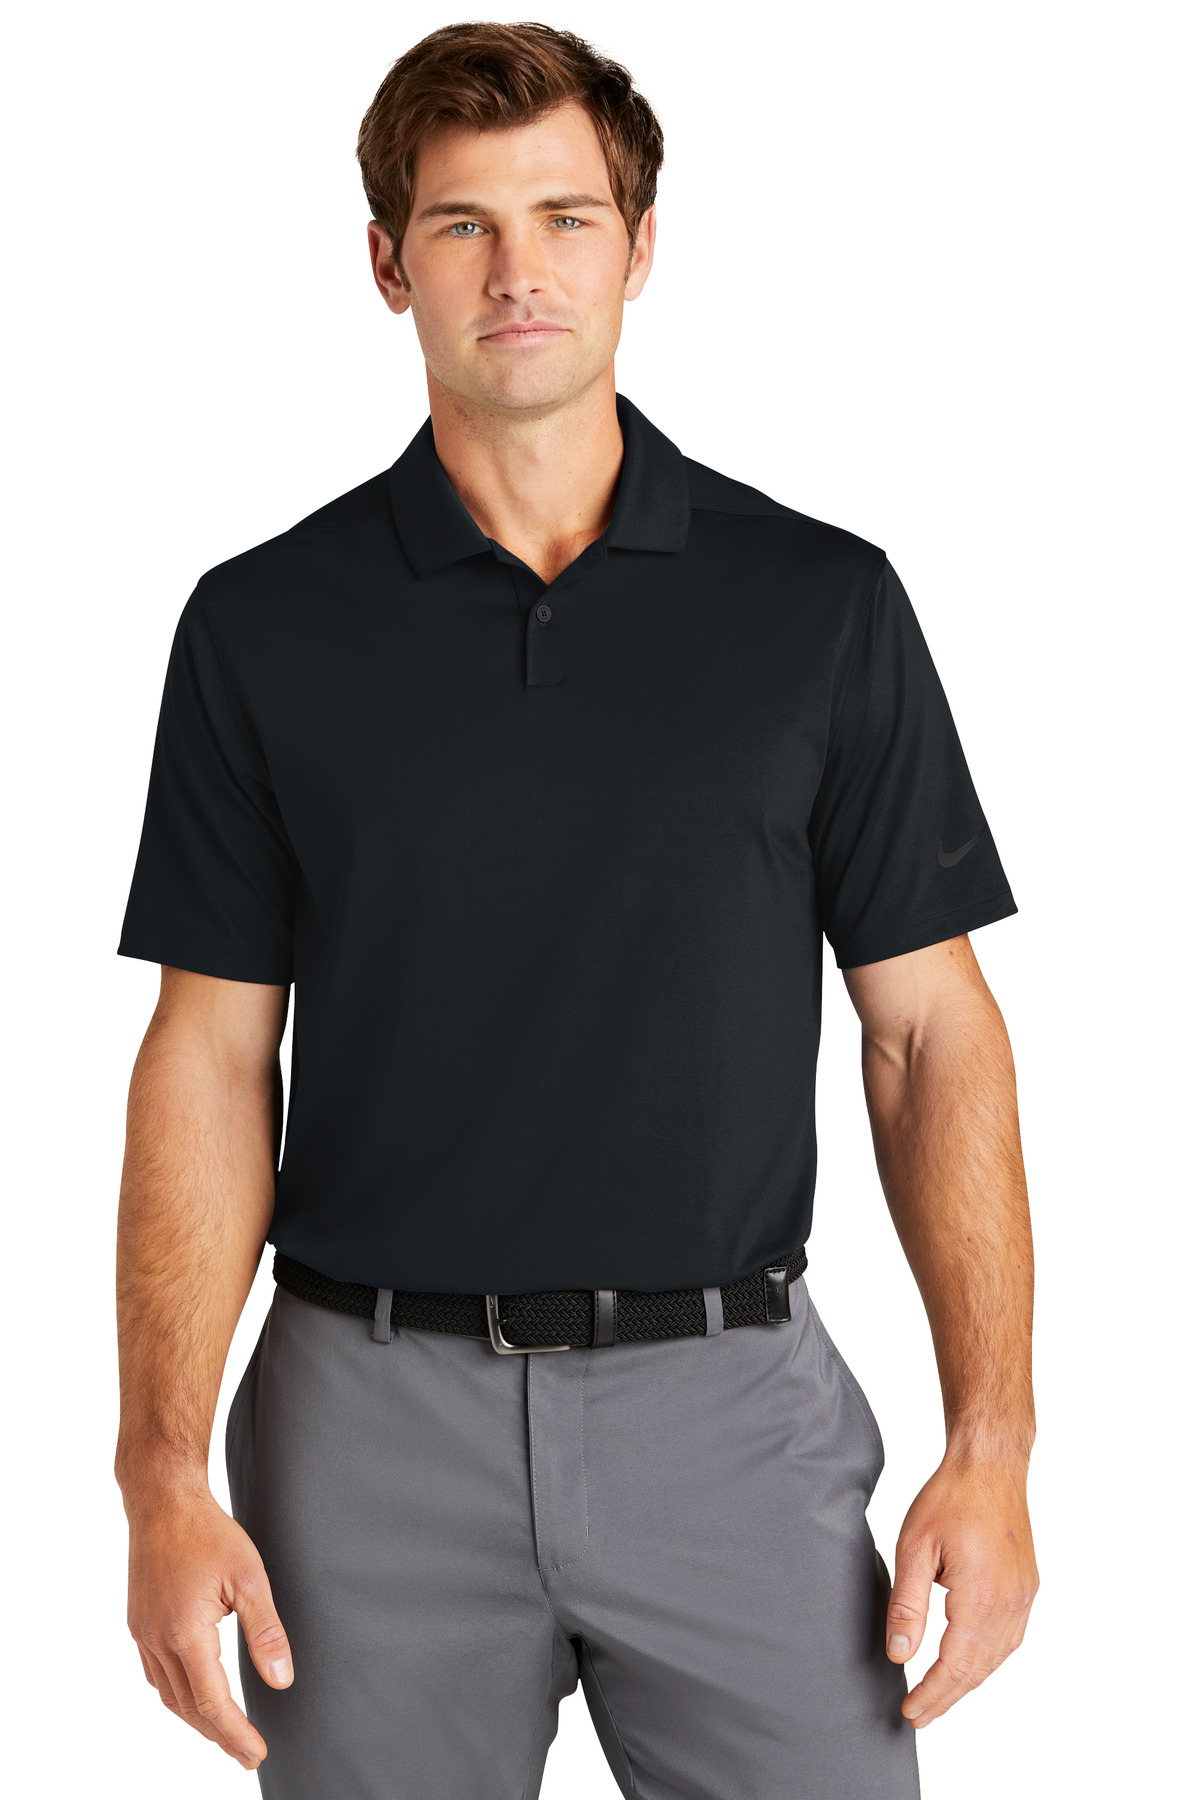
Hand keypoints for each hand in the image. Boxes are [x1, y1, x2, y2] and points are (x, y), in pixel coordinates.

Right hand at [126, 1486, 292, 1769]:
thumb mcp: (250, 1576)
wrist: (163, 1501)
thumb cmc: (208, 1532)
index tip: (257, 1753)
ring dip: (197, 1720)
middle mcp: (158, 1640)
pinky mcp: (139, 1624)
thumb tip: (282, 1679)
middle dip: (220, 1736)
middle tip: (247, 1755)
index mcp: (185, 1633)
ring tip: (226, 1734)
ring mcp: (143, 1634)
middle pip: (189, 1707)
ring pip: (169, 1696)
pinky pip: (156, 1676)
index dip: (236, 1733)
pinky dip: (178, 1696)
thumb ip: (266, 1631)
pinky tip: (195, 1697)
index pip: (212, 1702)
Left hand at [885, 1455, 1037, 1726]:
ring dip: (969, 1682)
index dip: (931, 1694)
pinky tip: (971, 1662)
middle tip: (920, 1716)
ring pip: (997, 1658)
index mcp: (980, 1598)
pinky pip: (1010, 1638)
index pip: (955, 1666)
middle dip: (948, 1697)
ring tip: (940, 1697)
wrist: (990, 1465)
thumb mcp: (915, 1547)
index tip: (910, 1712)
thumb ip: (908, 1605)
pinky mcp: (1027, 1586)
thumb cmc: (950, 1498)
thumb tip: (899, 1653)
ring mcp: (1023, 1596)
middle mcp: (1009, 1604)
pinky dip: (988, 1659)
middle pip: (978, 1670)